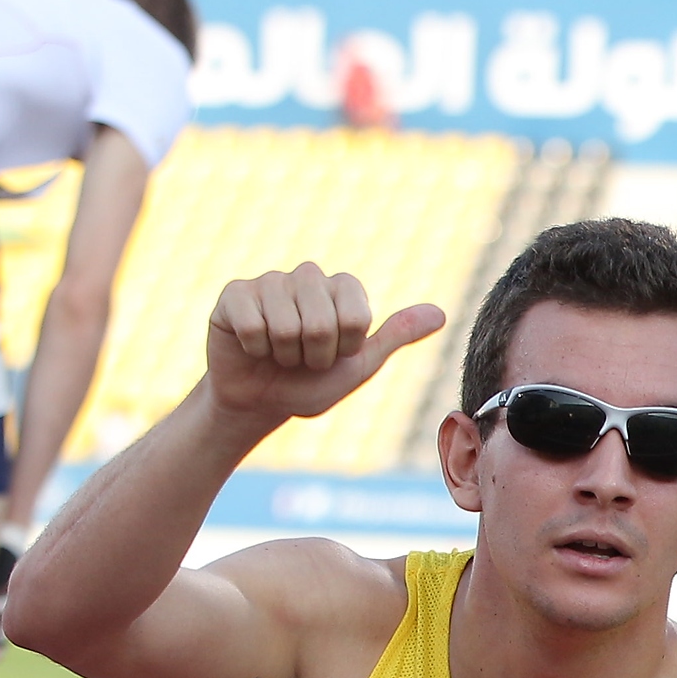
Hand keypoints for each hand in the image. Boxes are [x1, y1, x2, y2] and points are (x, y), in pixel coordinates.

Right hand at [205, 263, 442, 427]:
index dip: (343, 349)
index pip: (355, 317)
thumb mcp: (360, 365)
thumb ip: (396, 336)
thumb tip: (440, 314)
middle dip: (314, 355)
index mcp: (343, 288)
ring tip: (280, 353)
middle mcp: (308, 276)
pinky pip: (253, 325)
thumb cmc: (312, 382)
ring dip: (284, 354)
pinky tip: (253, 347)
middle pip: (321, 322)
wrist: (260, 401)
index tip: (334, 354)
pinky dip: (256, 349)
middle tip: (304, 358)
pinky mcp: (235, 293)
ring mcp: (270, 281)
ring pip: (285, 325)